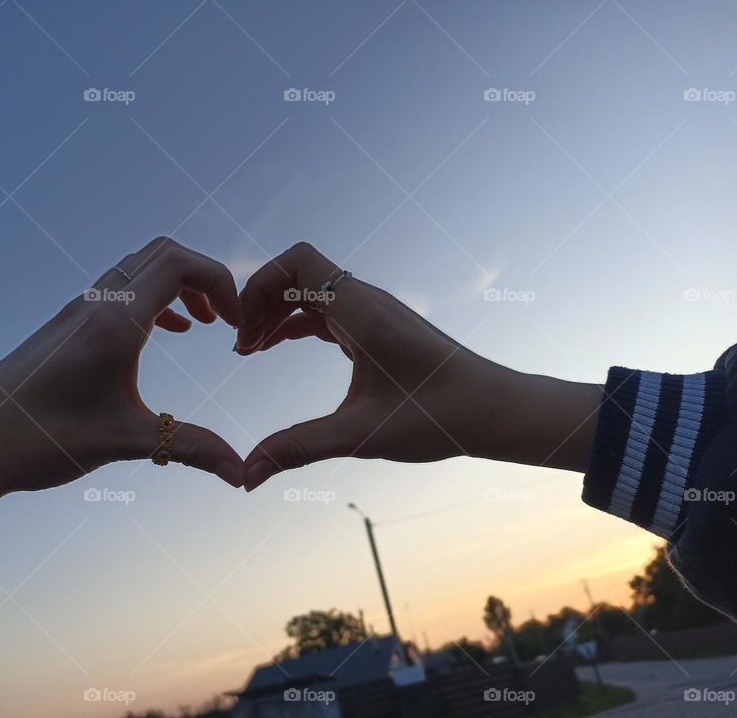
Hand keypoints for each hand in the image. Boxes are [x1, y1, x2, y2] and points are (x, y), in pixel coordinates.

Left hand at [0, 237, 244, 503]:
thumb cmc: (43, 436)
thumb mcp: (127, 441)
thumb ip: (192, 448)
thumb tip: (242, 474)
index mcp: (116, 321)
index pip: (181, 264)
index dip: (222, 282)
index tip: (235, 325)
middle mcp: (98, 305)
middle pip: (164, 253)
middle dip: (206, 278)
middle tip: (225, 320)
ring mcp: (81, 311)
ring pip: (141, 268)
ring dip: (179, 285)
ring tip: (203, 322)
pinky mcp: (70, 326)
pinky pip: (123, 289)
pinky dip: (156, 298)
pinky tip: (168, 332)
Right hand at [236, 243, 599, 489]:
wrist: (495, 411)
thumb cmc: (438, 416)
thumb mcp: (360, 435)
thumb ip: (299, 449)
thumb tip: (247, 475)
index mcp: (362, 313)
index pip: (298, 261)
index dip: (260, 284)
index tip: (241, 328)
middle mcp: (368, 302)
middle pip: (299, 274)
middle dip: (262, 302)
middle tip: (241, 348)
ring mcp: (376, 312)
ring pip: (313, 292)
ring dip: (279, 314)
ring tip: (250, 351)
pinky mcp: (382, 327)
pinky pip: (329, 311)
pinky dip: (299, 323)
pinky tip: (281, 348)